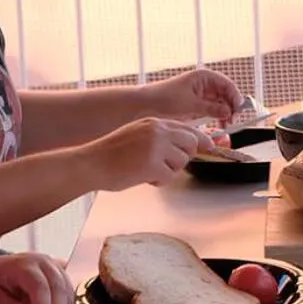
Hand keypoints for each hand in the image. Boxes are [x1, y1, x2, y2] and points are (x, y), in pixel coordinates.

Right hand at [86, 118, 213, 190]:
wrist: (90, 163)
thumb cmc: (112, 153)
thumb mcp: (138, 135)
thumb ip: (161, 137)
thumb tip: (188, 146)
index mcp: (155, 122)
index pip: (188, 129)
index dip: (201, 139)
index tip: (212, 145)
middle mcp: (158, 131)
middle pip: (191, 145)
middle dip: (181, 157)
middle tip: (162, 164)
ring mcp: (157, 146)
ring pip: (181, 162)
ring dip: (167, 171)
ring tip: (145, 169)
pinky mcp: (153, 164)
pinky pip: (169, 177)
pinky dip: (158, 181)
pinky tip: (142, 176)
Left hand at [144, 68, 243, 121]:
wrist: (145, 106)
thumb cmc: (164, 99)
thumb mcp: (191, 104)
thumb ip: (212, 108)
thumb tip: (228, 111)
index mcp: (204, 77)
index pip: (227, 85)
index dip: (235, 97)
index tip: (238, 110)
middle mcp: (204, 85)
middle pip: (226, 94)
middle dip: (231, 107)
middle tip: (233, 120)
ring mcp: (201, 95)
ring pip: (221, 104)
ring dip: (226, 113)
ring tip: (226, 124)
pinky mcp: (197, 106)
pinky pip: (213, 111)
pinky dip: (218, 117)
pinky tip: (219, 125)